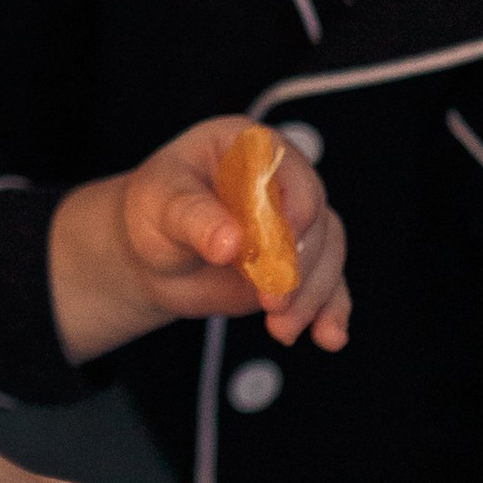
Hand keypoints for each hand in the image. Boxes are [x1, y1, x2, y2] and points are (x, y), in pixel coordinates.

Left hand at [50, 117, 349, 367]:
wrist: (152, 254)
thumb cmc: (153, 213)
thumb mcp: (161, 206)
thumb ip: (194, 218)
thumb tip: (231, 243)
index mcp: (252, 146)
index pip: (288, 174)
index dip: (287, 216)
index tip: (272, 255)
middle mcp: (283, 180)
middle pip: (316, 219)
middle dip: (299, 267)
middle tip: (273, 303)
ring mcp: (294, 224)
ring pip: (326, 255)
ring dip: (311, 296)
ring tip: (281, 329)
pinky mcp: (299, 264)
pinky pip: (328, 285)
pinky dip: (330, 311)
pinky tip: (329, 336)